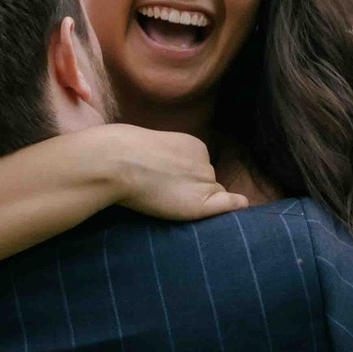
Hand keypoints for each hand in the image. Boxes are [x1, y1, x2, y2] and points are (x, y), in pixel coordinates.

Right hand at [102, 127, 245, 225]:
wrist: (116, 160)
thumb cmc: (120, 154)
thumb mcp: (148, 148)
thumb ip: (168, 161)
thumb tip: (172, 175)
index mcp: (192, 145)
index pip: (200, 169)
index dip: (187, 181)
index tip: (167, 184)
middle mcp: (204, 160)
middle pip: (209, 183)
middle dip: (196, 191)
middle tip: (167, 196)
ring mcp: (204, 178)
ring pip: (213, 195)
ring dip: (200, 201)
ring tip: (170, 204)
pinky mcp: (202, 199)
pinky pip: (226, 203)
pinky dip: (231, 206)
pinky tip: (236, 206)